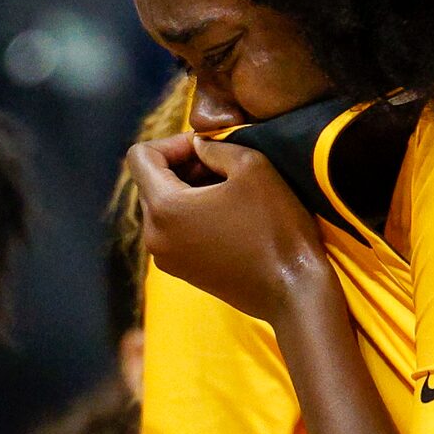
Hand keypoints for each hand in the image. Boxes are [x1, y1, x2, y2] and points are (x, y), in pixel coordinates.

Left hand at [127, 134, 327, 321]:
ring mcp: (165, 258)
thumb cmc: (275, 226)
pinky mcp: (181, 271)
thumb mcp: (251, 165)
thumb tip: (197, 146)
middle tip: (222, 165)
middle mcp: (154, 236)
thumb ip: (215, 146)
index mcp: (164, 209)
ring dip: (189, 189)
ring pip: (162, 206)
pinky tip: (228, 215)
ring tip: (228, 189)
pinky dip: (193, 214)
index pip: (140, 156)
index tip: (207, 147)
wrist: (293, 291)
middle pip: (150, 182)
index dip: (172, 142)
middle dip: (182, 166)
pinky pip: (173, 230)